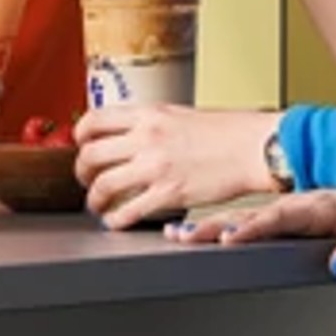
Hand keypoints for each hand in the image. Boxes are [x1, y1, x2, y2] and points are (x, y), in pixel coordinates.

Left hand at [74, 104, 281, 229]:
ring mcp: (156, 166)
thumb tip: (130, 134)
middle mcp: (147, 137)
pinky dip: (115, 219)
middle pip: (90, 155)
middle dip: (82, 171)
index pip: (94, 120)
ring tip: (98, 204)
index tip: (81, 146)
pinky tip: (115, 221)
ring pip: (103, 185)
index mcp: (149, 113)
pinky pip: (127, 210)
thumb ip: (151, 123)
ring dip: (94, 198)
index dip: (80, 136)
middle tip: (86, 179)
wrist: (255, 147)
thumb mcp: (180, 114)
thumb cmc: (226, 131)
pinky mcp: (169, 193)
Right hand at [165, 187, 335, 276]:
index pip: (279, 217)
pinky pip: (246, 214)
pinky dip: (219, 222)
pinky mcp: (285, 210)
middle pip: (248, 216)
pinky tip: (196, 226)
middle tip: (183, 236)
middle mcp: (295, 204)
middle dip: (214, 227)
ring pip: (240, 215)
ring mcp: (286, 206)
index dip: (254, 228)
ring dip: (208, 224)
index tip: (229, 236)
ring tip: (176, 233)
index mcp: (317, 206)